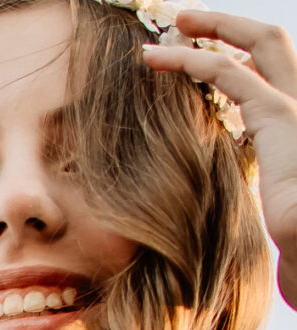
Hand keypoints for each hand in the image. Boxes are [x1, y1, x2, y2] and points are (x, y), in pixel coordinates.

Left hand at [149, 12, 296, 305]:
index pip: (272, 72)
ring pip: (257, 43)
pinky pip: (231, 72)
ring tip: (172, 24)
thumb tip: (245, 188)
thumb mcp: (273, 197)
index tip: (204, 53)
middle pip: (272, 43)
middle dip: (229, 25)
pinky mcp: (280, 114)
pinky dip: (193, 59)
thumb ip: (260, 179)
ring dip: (212, 27)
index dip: (239, 56)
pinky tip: (162, 59)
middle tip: (186, 19)